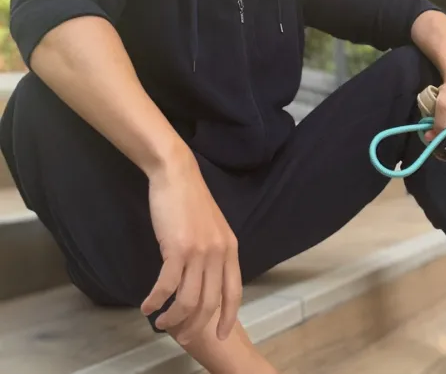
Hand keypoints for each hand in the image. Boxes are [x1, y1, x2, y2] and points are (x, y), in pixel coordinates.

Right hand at [141, 149, 241, 342]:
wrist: (176, 174)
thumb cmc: (190, 200)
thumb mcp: (212, 228)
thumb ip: (213, 253)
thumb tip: (204, 281)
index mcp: (230, 248)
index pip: (234, 292)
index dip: (228, 317)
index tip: (221, 335)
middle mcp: (219, 253)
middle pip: (210, 303)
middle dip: (195, 326)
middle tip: (180, 336)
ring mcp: (199, 252)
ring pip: (188, 301)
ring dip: (173, 318)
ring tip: (160, 323)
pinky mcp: (177, 249)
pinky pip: (166, 287)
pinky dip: (156, 301)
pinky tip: (147, 305)